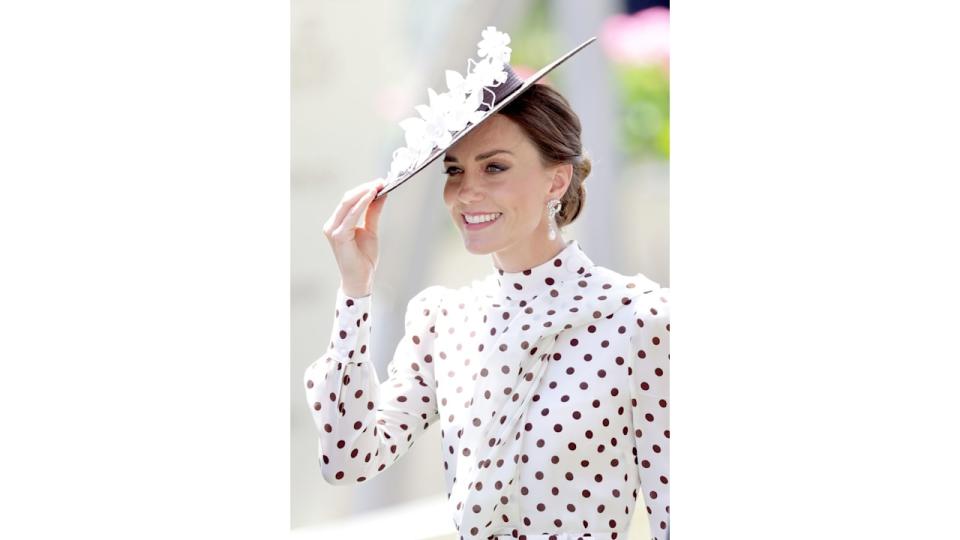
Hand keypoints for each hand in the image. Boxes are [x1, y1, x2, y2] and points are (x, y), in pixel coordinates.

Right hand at [322, 179, 387, 296]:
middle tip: (381, 181)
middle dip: (365, 188)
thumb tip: (380, 195)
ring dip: (364, 192)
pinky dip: (362, 202)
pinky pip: (351, 214)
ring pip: (348, 202)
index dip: (364, 189)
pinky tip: (372, 195)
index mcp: (338, 223)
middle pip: (347, 198)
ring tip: (379, 185)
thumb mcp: (371, 231)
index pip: (349, 200)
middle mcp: (332, 224)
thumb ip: (373, 213)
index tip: (380, 182)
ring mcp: (333, 229)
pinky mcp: (338, 235)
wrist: (361, 279)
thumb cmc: (363, 259)